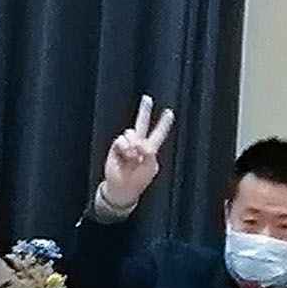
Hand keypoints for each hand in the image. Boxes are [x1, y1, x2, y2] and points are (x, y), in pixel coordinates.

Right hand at [96, 94, 175, 214]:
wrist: (123, 188)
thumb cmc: (139, 180)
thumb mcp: (150, 167)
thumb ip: (149, 153)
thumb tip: (139, 142)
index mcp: (150, 149)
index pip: (158, 134)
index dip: (164, 124)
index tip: (170, 112)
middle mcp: (138, 144)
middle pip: (142, 124)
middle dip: (144, 111)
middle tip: (147, 98)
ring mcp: (127, 145)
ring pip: (130, 132)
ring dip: (133, 144)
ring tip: (133, 157)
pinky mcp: (117, 148)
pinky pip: (121, 140)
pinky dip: (125, 147)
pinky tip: (126, 156)